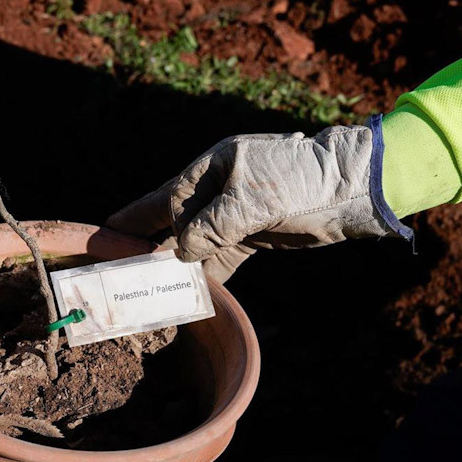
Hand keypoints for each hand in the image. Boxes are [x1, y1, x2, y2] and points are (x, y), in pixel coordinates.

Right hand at [106, 124, 409, 281]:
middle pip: (174, 221)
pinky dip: (207, 274)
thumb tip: (181, 253)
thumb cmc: (303, 182)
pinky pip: (220, 256)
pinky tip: (192, 292)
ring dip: (178, 264)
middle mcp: (218, 189)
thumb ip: (212, 227)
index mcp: (212, 168)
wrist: (355, 189)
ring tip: (151, 288)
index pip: (164, 197)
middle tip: (123, 271)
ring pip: (195, 241)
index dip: (135, 216)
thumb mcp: (254, 203)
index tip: (106, 232)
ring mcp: (235, 213)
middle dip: (150, 245)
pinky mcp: (253, 233)